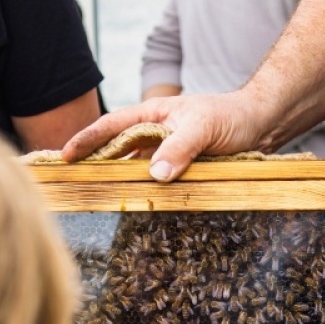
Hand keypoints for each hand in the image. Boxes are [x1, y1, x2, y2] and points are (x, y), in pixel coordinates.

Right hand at [60, 90, 275, 180]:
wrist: (260, 126)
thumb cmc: (230, 117)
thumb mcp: (203, 127)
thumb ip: (180, 147)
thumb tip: (155, 175)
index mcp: (151, 115)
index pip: (111, 126)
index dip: (86, 140)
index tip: (64, 156)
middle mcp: (153, 134)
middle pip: (116, 150)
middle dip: (94, 165)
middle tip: (72, 185)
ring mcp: (165, 153)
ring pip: (135, 170)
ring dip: (120, 184)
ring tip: (98, 200)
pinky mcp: (179, 170)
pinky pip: (156, 183)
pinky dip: (145, 193)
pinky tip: (136, 207)